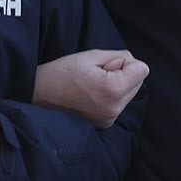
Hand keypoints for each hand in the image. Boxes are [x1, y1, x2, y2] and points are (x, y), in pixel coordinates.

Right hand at [32, 49, 149, 128]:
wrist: (38, 95)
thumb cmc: (62, 72)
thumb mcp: (92, 55)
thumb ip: (119, 57)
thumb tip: (133, 63)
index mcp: (114, 90)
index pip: (142, 69)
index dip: (125, 61)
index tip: (104, 65)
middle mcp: (115, 109)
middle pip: (138, 82)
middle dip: (123, 73)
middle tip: (97, 74)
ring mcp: (109, 119)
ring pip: (129, 93)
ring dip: (117, 85)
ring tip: (91, 84)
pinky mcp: (105, 124)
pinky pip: (119, 103)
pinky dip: (111, 96)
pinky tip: (90, 94)